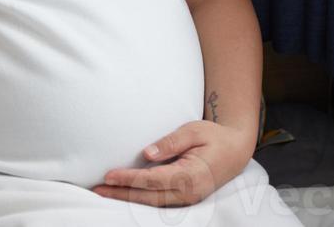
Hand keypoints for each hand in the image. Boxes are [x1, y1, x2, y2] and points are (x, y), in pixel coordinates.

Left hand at [90, 120, 254, 206]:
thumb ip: (171, 142)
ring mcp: (188, 199)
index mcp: (191, 176)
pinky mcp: (185, 198)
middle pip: (148, 196)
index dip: (129, 179)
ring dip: (128, 198)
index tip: (109, 175)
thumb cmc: (214, 137)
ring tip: (105, 193)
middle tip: (97, 189)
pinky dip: (140, 199)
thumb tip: (147, 153)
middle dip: (121, 193)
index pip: (152, 180)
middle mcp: (189, 193)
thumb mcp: (193, 131)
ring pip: (152, 203)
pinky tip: (125, 194)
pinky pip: (159, 202)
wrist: (236, 149)